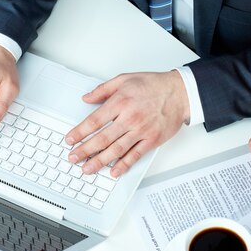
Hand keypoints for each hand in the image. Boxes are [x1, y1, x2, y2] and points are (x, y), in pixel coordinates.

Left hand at [65, 71, 189, 176]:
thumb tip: (86, 98)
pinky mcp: (152, 140)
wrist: (180, 92)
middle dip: (84, 151)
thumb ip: (103, 89)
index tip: (70, 140)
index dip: (79, 132)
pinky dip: (124, 165)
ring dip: (99, 161)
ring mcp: (141, 131)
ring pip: (116, 150)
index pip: (93, 121)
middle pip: (102, 139)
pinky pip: (135, 155)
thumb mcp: (125, 79)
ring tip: (87, 168)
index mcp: (120, 102)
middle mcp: (129, 118)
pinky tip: (114, 171)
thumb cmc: (154, 85)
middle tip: (73, 158)